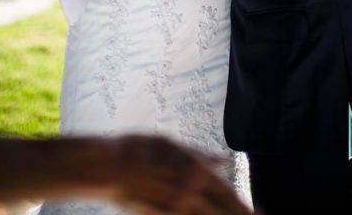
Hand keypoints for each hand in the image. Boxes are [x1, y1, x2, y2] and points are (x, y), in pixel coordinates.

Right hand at [97, 133, 249, 214]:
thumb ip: (197, 154)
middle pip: (221, 211)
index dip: (243, 206)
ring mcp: (175, 209)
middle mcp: (188, 193)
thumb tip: (220, 160)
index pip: (225, 193)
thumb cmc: (137, 150)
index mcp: (193, 170)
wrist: (107, 168)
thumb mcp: (168, 143)